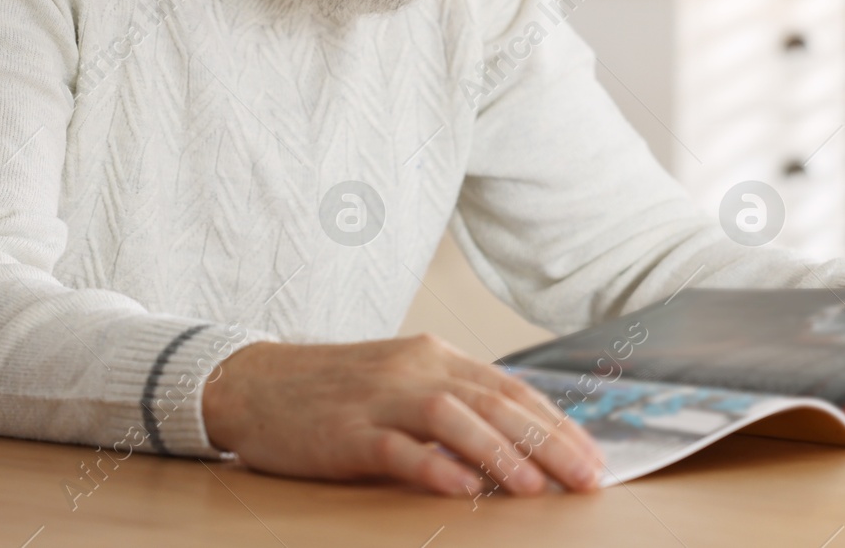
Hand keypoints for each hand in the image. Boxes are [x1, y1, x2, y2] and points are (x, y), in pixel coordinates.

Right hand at [201, 334, 605, 496]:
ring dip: (502, 453)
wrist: (252, 382)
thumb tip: (517, 440)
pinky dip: (434, 466)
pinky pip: (397, 448)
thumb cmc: (333, 391)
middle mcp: (413, 369)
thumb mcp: (401, 381)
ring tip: (539, 488)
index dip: (556, 423)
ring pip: (453, 418)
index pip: (509, 388)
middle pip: (494, 402)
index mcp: (433, 356)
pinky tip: (464, 488)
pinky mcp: (346, 431)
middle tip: (588, 477)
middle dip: (549, 441)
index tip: (593, 457)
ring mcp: (378, 398)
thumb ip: (452, 401)